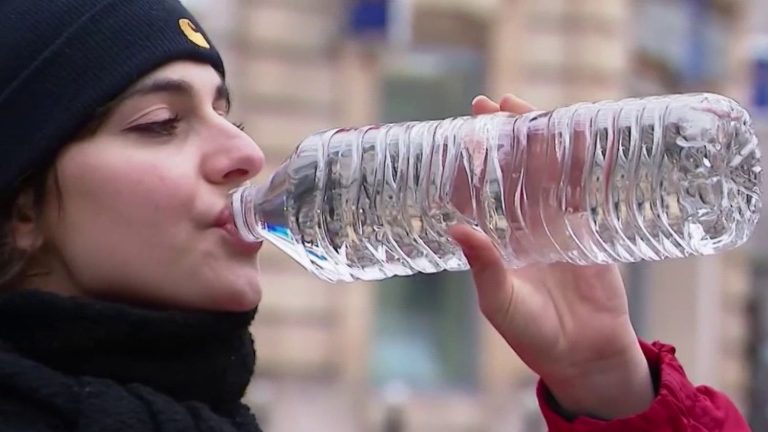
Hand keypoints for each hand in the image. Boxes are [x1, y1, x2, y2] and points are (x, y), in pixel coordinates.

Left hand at [450, 94, 653, 418]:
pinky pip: (582, 186)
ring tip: (520, 105)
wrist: (586, 355)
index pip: (477, 194)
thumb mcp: (500, 302)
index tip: (455, 137)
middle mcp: (524, 227)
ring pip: (543, 170)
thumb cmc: (534, 335)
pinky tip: (573, 130)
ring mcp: (557, 224)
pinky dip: (578, 159)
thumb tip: (456, 229)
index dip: (467, 166)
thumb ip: (483, 266)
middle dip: (500, 138)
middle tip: (486, 105)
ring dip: (534, 138)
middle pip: (510, 171)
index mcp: (498, 241)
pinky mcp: (588, 227)